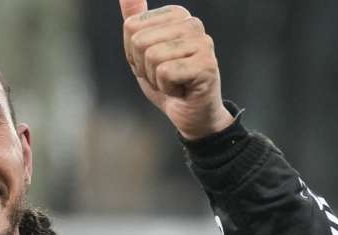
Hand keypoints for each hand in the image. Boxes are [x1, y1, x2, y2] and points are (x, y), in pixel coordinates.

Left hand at [119, 1, 234, 139]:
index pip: (131, 27)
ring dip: (156, 80)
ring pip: (152, 56)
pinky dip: (167, 88)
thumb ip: (135, 20)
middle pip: (139, 41)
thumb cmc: (168, 83)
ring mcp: (202, 42)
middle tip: (164, 77)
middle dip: (144, 68)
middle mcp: (192, 23)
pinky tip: (183, 90)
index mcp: (177, 14)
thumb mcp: (143, 52)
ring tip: (174, 83)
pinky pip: (165, 72)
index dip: (134, 54)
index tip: (154, 65)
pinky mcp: (206, 63)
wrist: (193, 115)